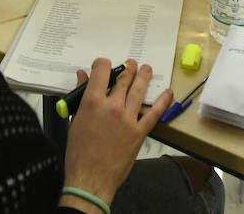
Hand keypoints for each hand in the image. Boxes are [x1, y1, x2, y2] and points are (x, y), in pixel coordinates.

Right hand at [62, 57, 173, 207]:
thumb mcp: (75, 120)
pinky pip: (154, 113)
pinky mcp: (139, 132)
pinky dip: (163, 102)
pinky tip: (168, 93)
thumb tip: (82, 77)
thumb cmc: (78, 152)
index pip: (101, 70)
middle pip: (124, 78)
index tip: (104, 66)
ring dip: (144, 77)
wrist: (90, 178)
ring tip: (147, 69)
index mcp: (92, 101)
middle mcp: (112, 106)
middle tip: (132, 65)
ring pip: (139, 91)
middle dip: (128, 68)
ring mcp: (128, 119)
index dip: (103, 64)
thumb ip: (80, 95)